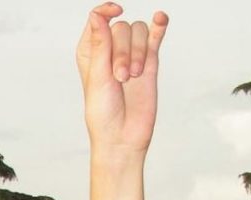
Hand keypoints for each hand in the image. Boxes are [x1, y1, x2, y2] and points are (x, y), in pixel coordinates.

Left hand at [76, 3, 168, 153]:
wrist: (123, 136)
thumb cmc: (102, 114)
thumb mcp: (97, 78)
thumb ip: (100, 45)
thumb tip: (97, 16)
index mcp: (90, 54)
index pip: (97, 21)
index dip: (105, 12)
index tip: (115, 11)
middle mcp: (109, 52)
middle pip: (122, 28)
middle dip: (123, 52)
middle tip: (121, 78)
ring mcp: (131, 56)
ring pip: (139, 32)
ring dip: (138, 53)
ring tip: (133, 78)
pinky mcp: (150, 62)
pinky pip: (156, 35)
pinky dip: (158, 26)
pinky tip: (160, 19)